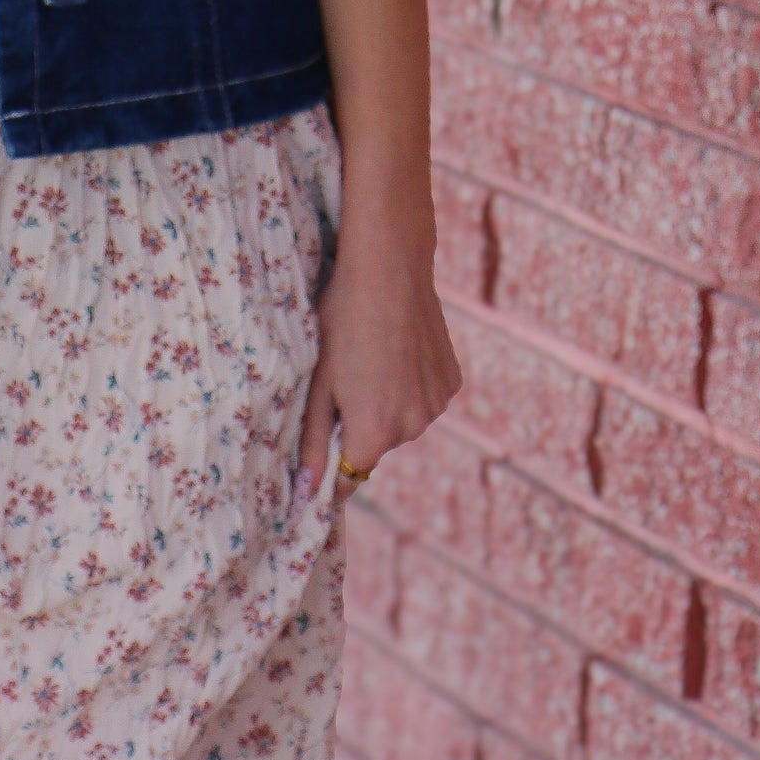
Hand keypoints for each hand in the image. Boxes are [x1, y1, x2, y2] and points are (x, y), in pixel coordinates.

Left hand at [298, 219, 462, 503]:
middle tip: (344, 377)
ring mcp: (437, 406)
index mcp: (373, 434)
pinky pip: (423, 398)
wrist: (390, 272)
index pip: (348, 477)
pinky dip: (410, 385)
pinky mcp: (452, 383)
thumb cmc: (342, 324)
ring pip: (401, 420)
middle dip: (358, 424)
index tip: (323, 442)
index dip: (331, 465)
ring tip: (374, 358)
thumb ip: (314, 441)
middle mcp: (412, 429)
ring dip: (386, 403)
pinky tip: (399, 350)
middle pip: (375, 444)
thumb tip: (307, 488)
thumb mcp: (318, 384)